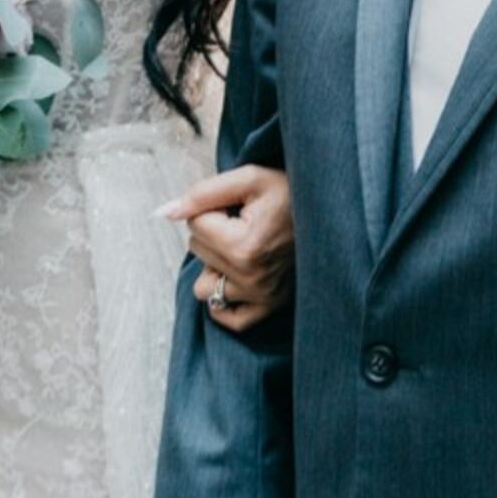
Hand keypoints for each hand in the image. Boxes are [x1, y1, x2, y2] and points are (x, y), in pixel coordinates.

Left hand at [158, 165, 293, 332]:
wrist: (331, 211)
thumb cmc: (292, 193)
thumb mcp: (249, 179)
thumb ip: (202, 193)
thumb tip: (164, 212)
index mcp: (246, 246)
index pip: (194, 225)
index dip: (211, 208)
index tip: (239, 205)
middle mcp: (252, 278)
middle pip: (197, 251)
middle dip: (213, 232)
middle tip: (245, 222)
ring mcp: (261, 297)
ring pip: (203, 286)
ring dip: (215, 265)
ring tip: (242, 248)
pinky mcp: (269, 307)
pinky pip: (229, 318)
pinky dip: (223, 302)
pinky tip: (234, 277)